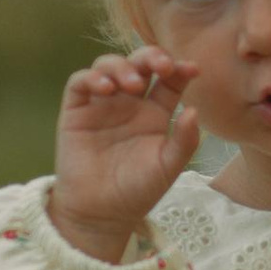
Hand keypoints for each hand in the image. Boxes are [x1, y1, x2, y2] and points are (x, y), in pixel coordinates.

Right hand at [50, 49, 201, 260]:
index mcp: (156, 112)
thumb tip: (194, 111)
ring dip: (122, 66)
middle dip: (151, 56)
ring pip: (109, 65)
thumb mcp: (168, 167)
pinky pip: (80, 82)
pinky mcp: (76, 110)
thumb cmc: (137, 190)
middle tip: (161, 66)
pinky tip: (105, 88)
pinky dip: (92, 77)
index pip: (169, 79)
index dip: (179, 68)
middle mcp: (129, 102)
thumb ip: (185, 141)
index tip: (191, 70)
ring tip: (132, 84)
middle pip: (140, 63)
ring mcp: (102, 103)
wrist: (101, 213)